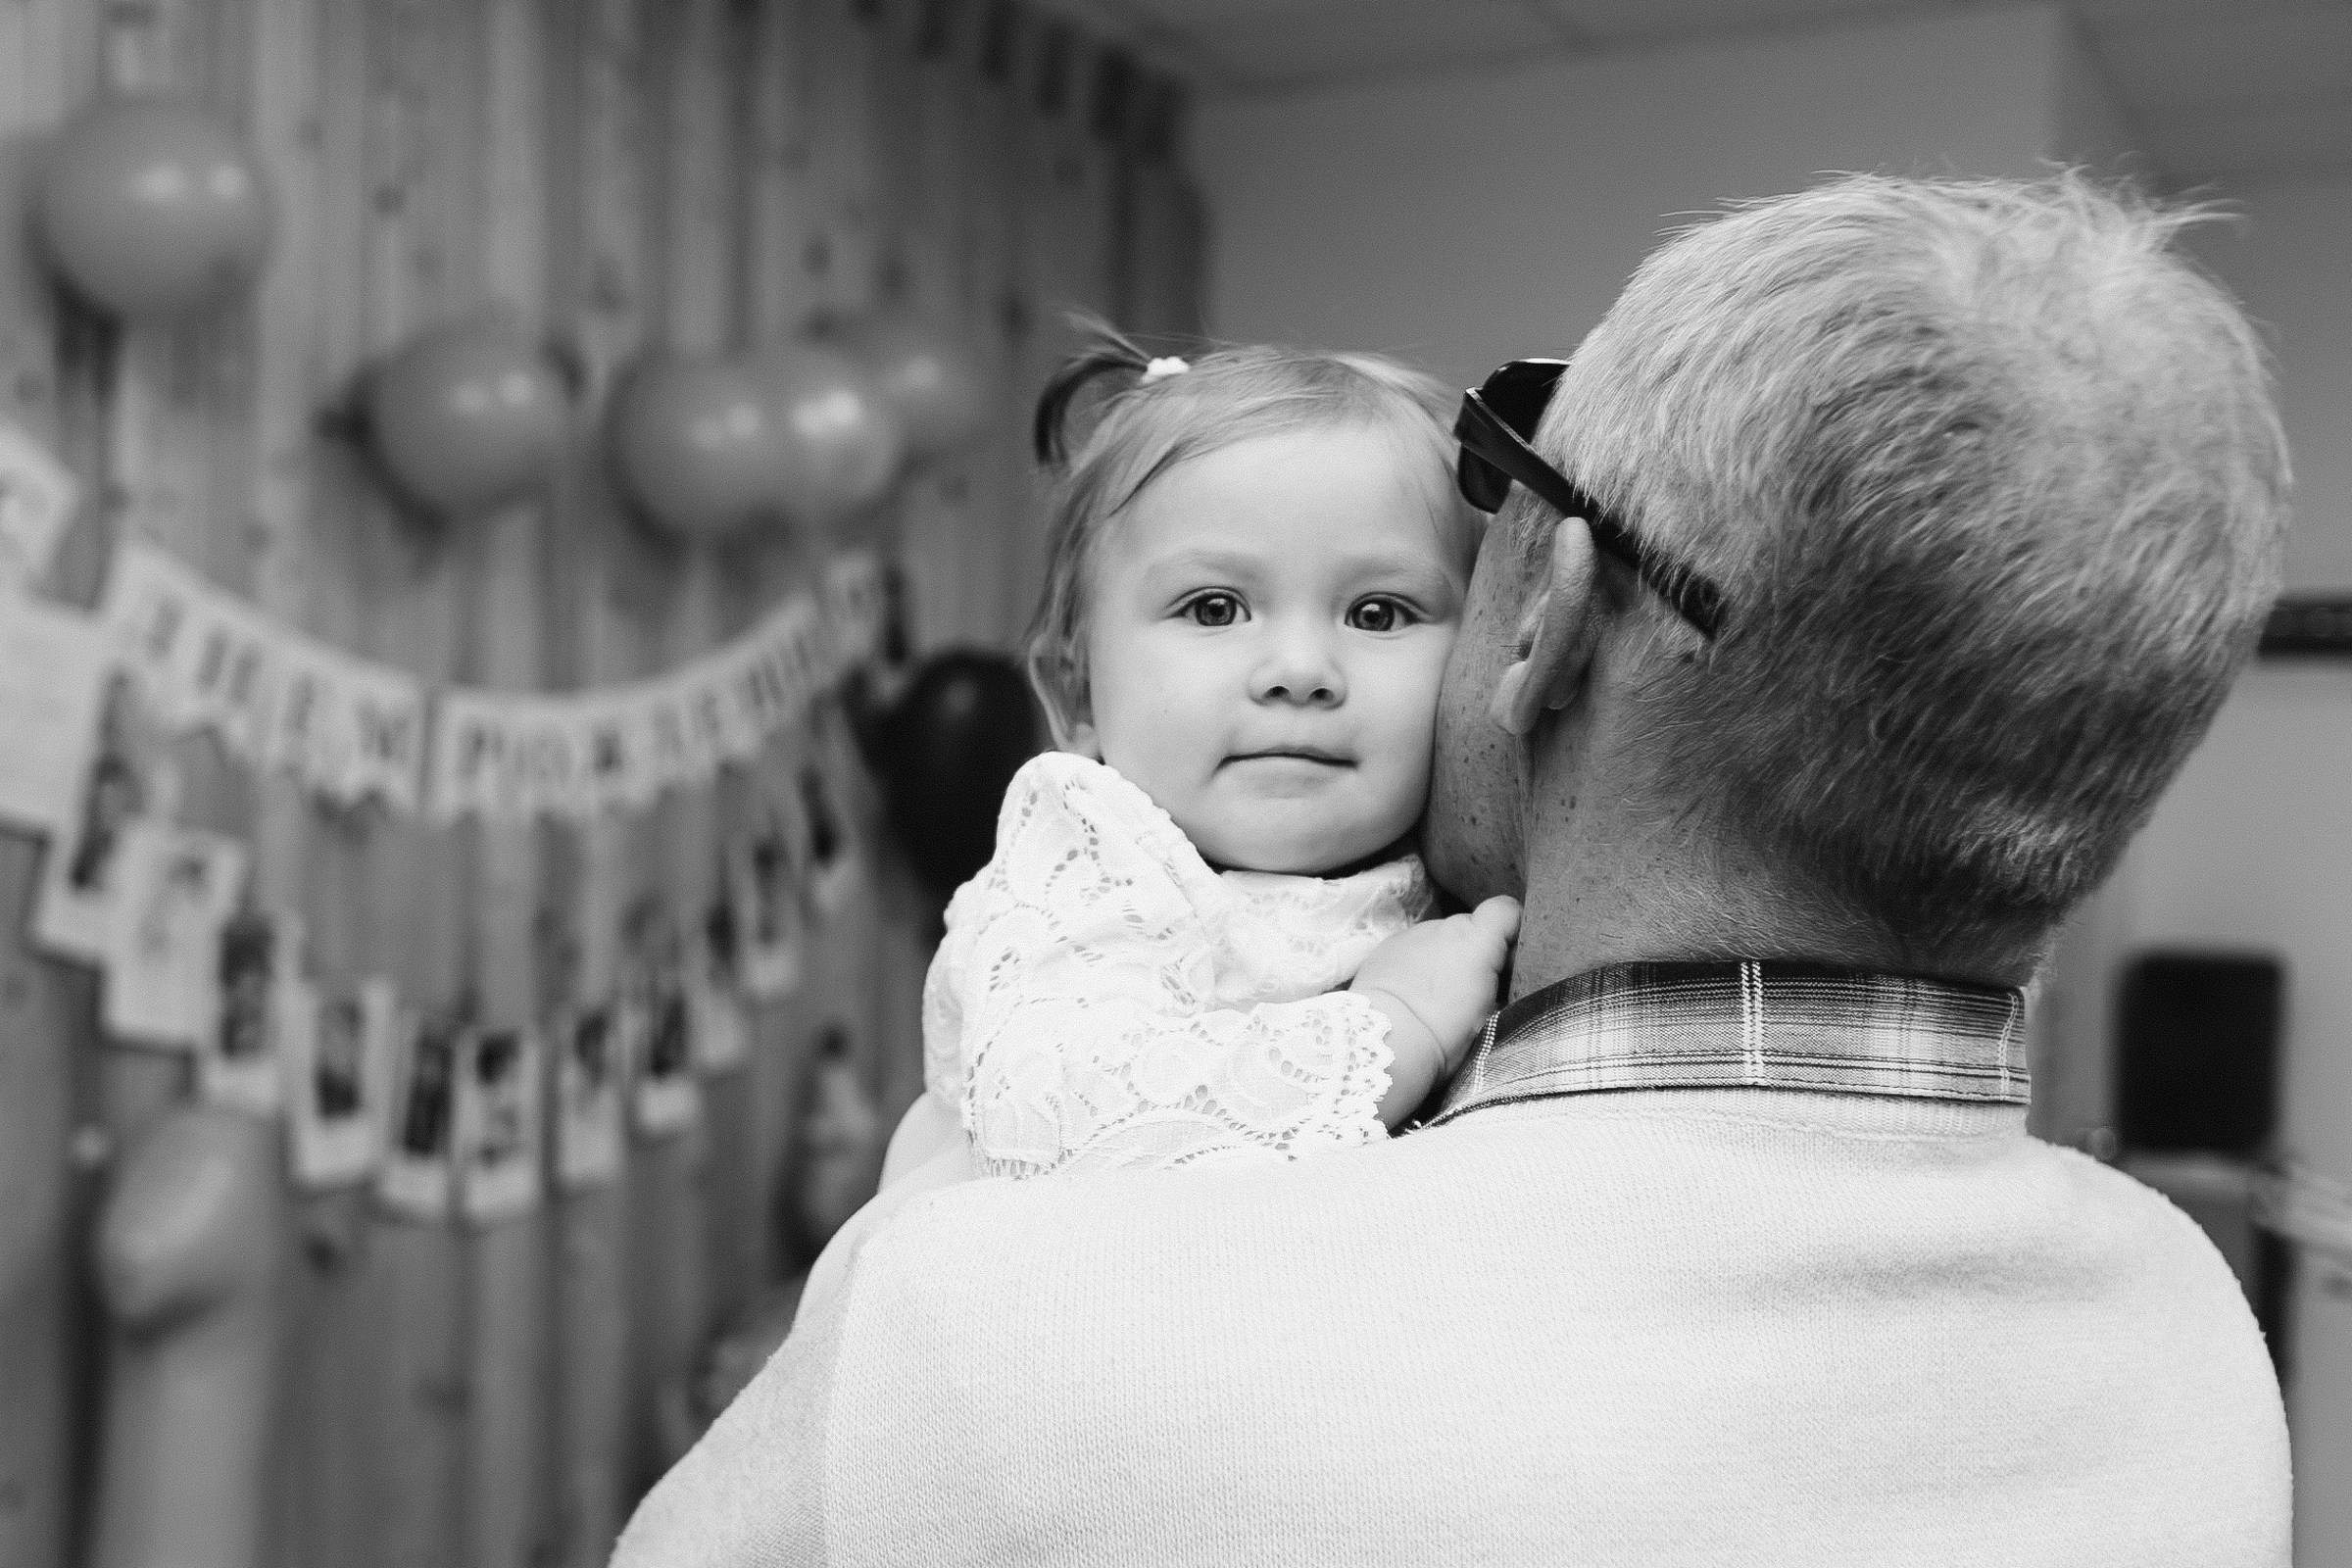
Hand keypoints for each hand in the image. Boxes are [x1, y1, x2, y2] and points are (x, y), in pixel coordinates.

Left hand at [1353, 896, 1519, 1123]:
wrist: (1386, 1041)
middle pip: (1469, 929)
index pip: (1506, 909)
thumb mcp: (1488, 1016)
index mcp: (1476, 940)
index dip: (1511, 928)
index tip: (1508, 960)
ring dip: (1442, 958)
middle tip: (1470, 992)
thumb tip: (1495, 981)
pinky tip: (1409, 994)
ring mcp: (1411, 934)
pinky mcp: (1384, 947)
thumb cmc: (1444, 1034)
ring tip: (1434, 997)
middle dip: (1473, 953)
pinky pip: (1411, 949)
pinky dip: (1416, 965)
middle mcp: (1443, 927)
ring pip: (1438, 940)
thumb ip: (1497, 987)